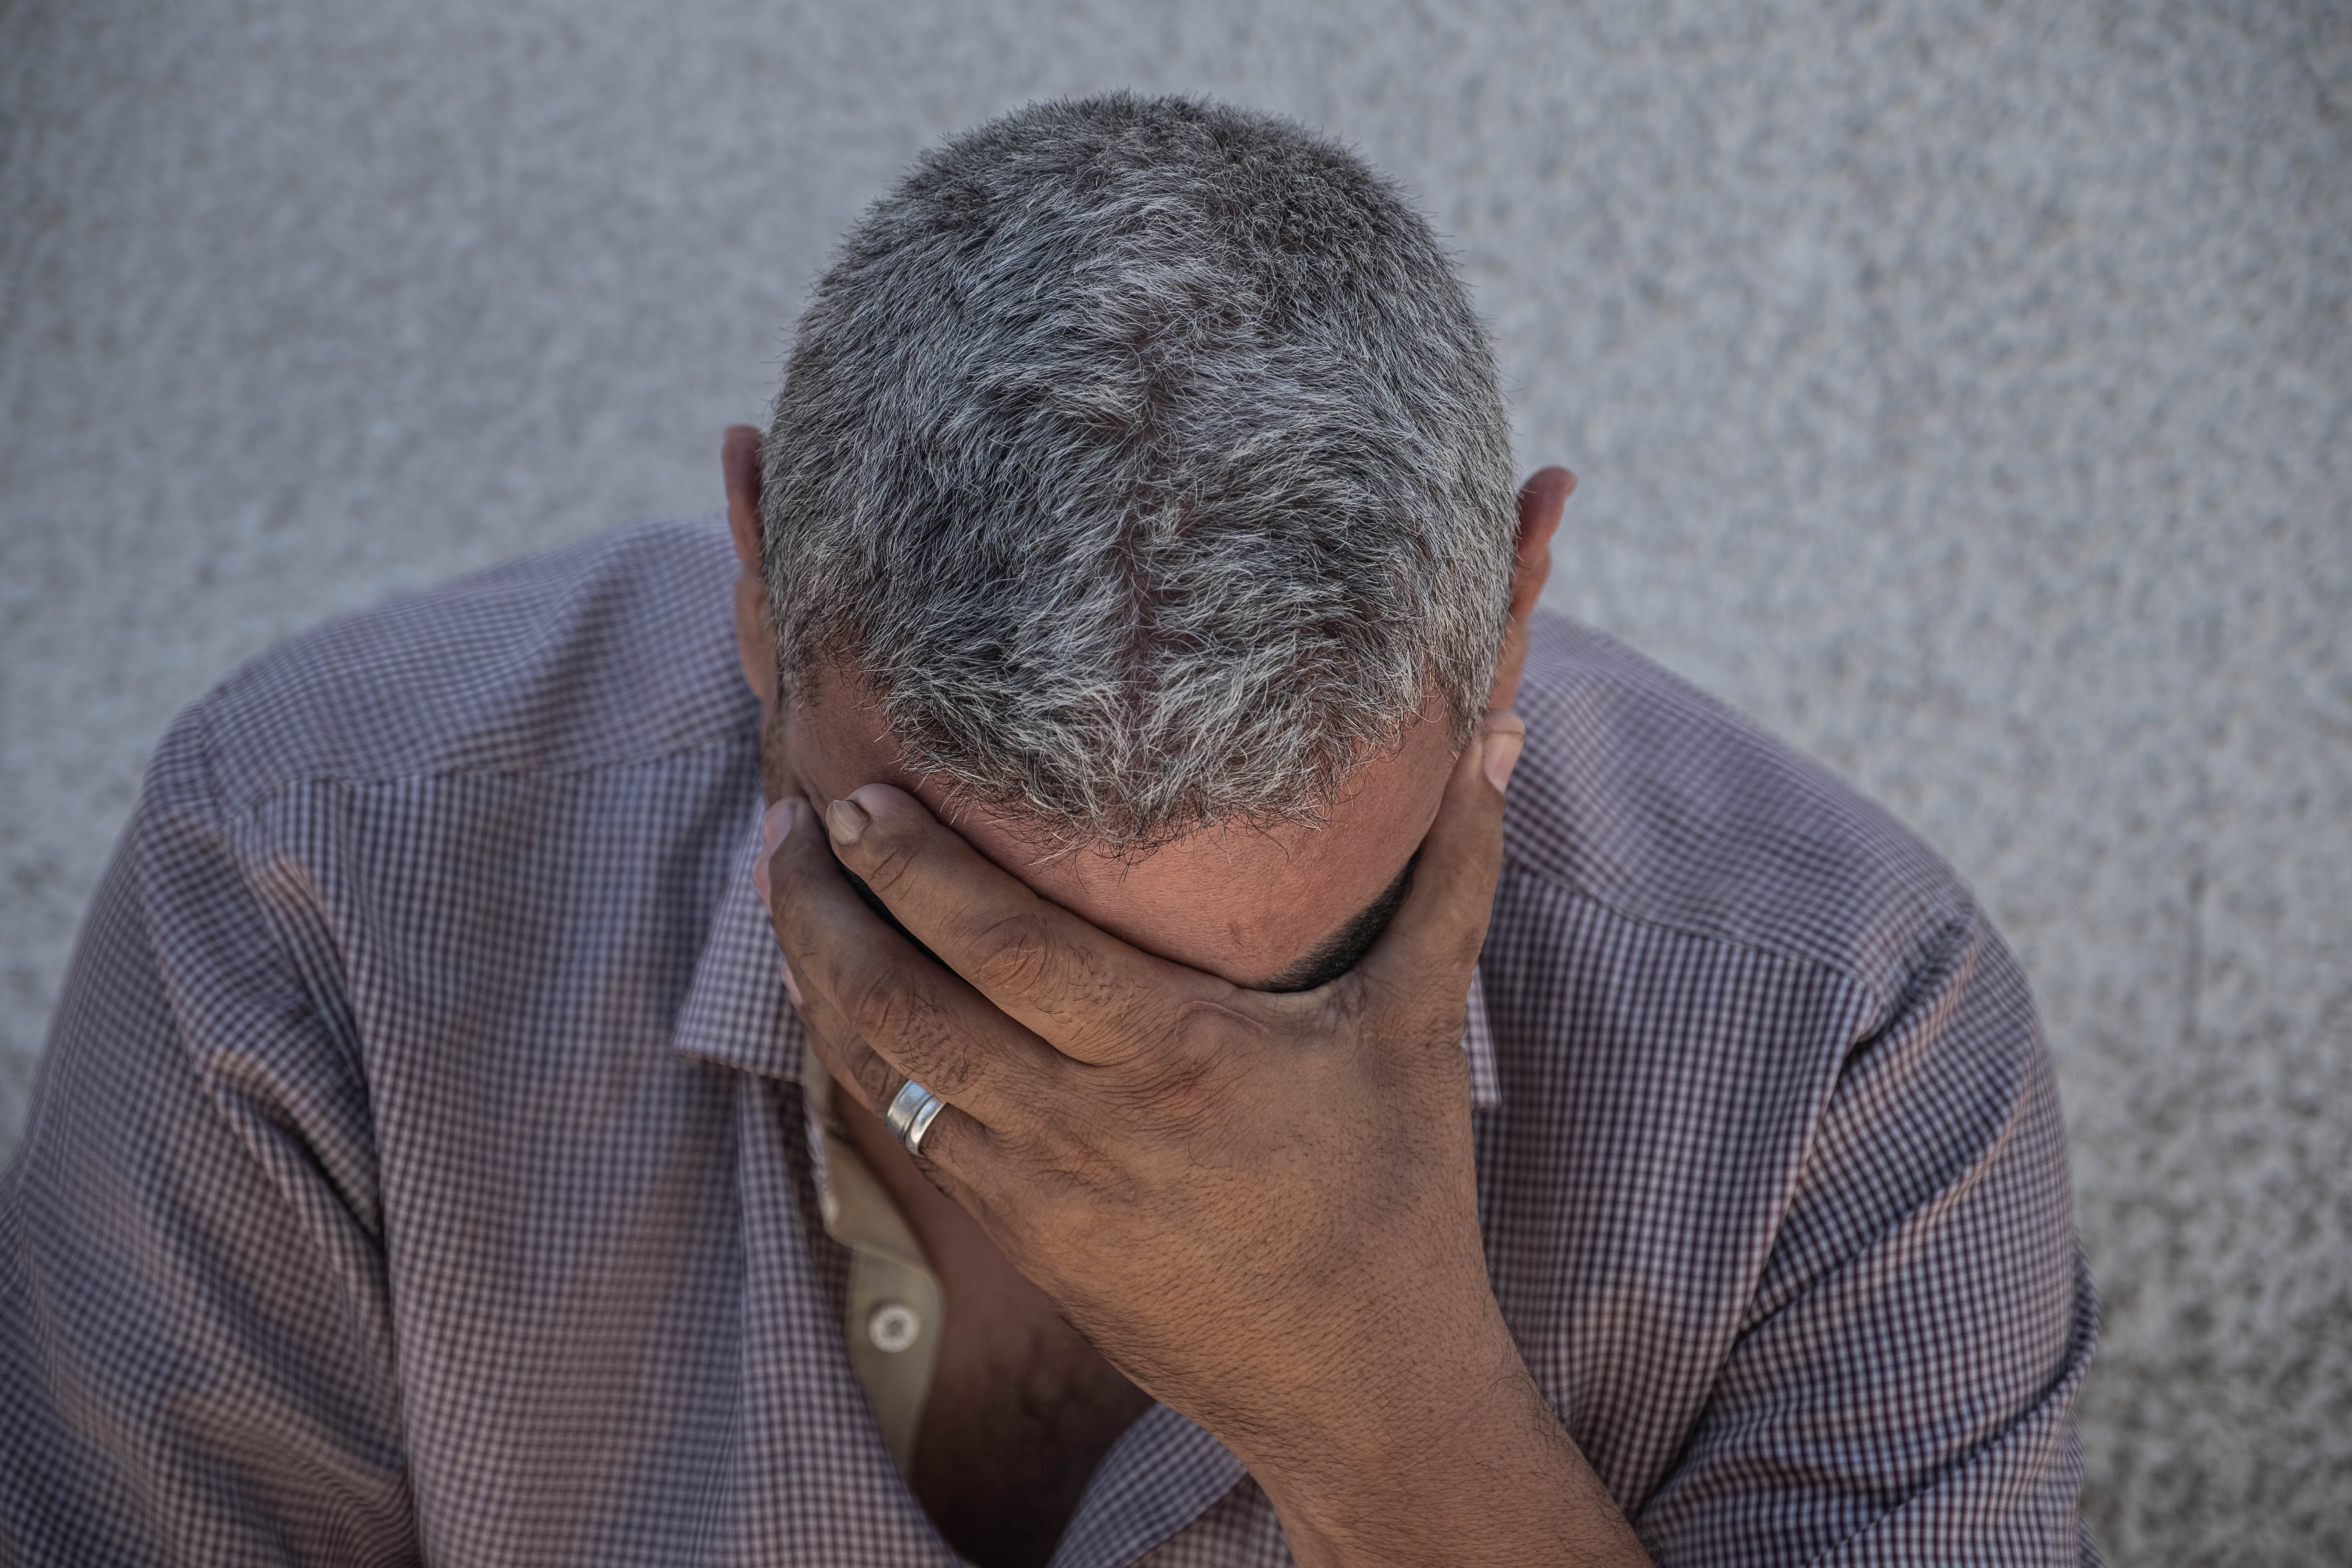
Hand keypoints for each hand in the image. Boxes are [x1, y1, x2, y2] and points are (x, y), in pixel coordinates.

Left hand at [763, 712, 1649, 1564]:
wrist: (1364, 1387)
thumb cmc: (1397, 1198)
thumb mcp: (1421, 1027)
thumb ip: (1454, 876)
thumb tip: (1500, 737)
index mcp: (1176, 1058)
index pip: (1006, 948)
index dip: (916, 870)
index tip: (858, 798)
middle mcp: (1086, 1127)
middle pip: (906, 1006)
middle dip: (825, 909)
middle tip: (788, 825)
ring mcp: (1039, 1196)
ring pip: (884, 1076)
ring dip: (820, 979)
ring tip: (787, 893)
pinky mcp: (1023, 1243)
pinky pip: (908, 1134)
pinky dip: (859, 1058)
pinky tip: (839, 999)